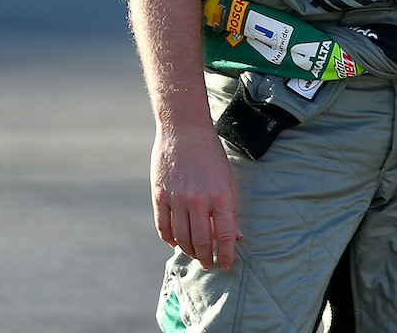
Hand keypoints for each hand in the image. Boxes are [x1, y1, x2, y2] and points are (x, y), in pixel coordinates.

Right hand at [151, 120, 241, 271]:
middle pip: (201, 241)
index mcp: (220, 196)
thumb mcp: (228, 179)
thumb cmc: (210, 154)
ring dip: (188, 250)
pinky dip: (169, 238)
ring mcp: (177, 198)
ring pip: (181, 238)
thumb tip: (236, 236)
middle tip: (208, 263)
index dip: (226, 255)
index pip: (224, 236)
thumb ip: (231, 209)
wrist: (184, 129)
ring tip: (193, 253)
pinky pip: (163, 226)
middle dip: (206, 258)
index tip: (226, 265)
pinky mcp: (160, 195)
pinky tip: (175, 241)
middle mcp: (198, 200)